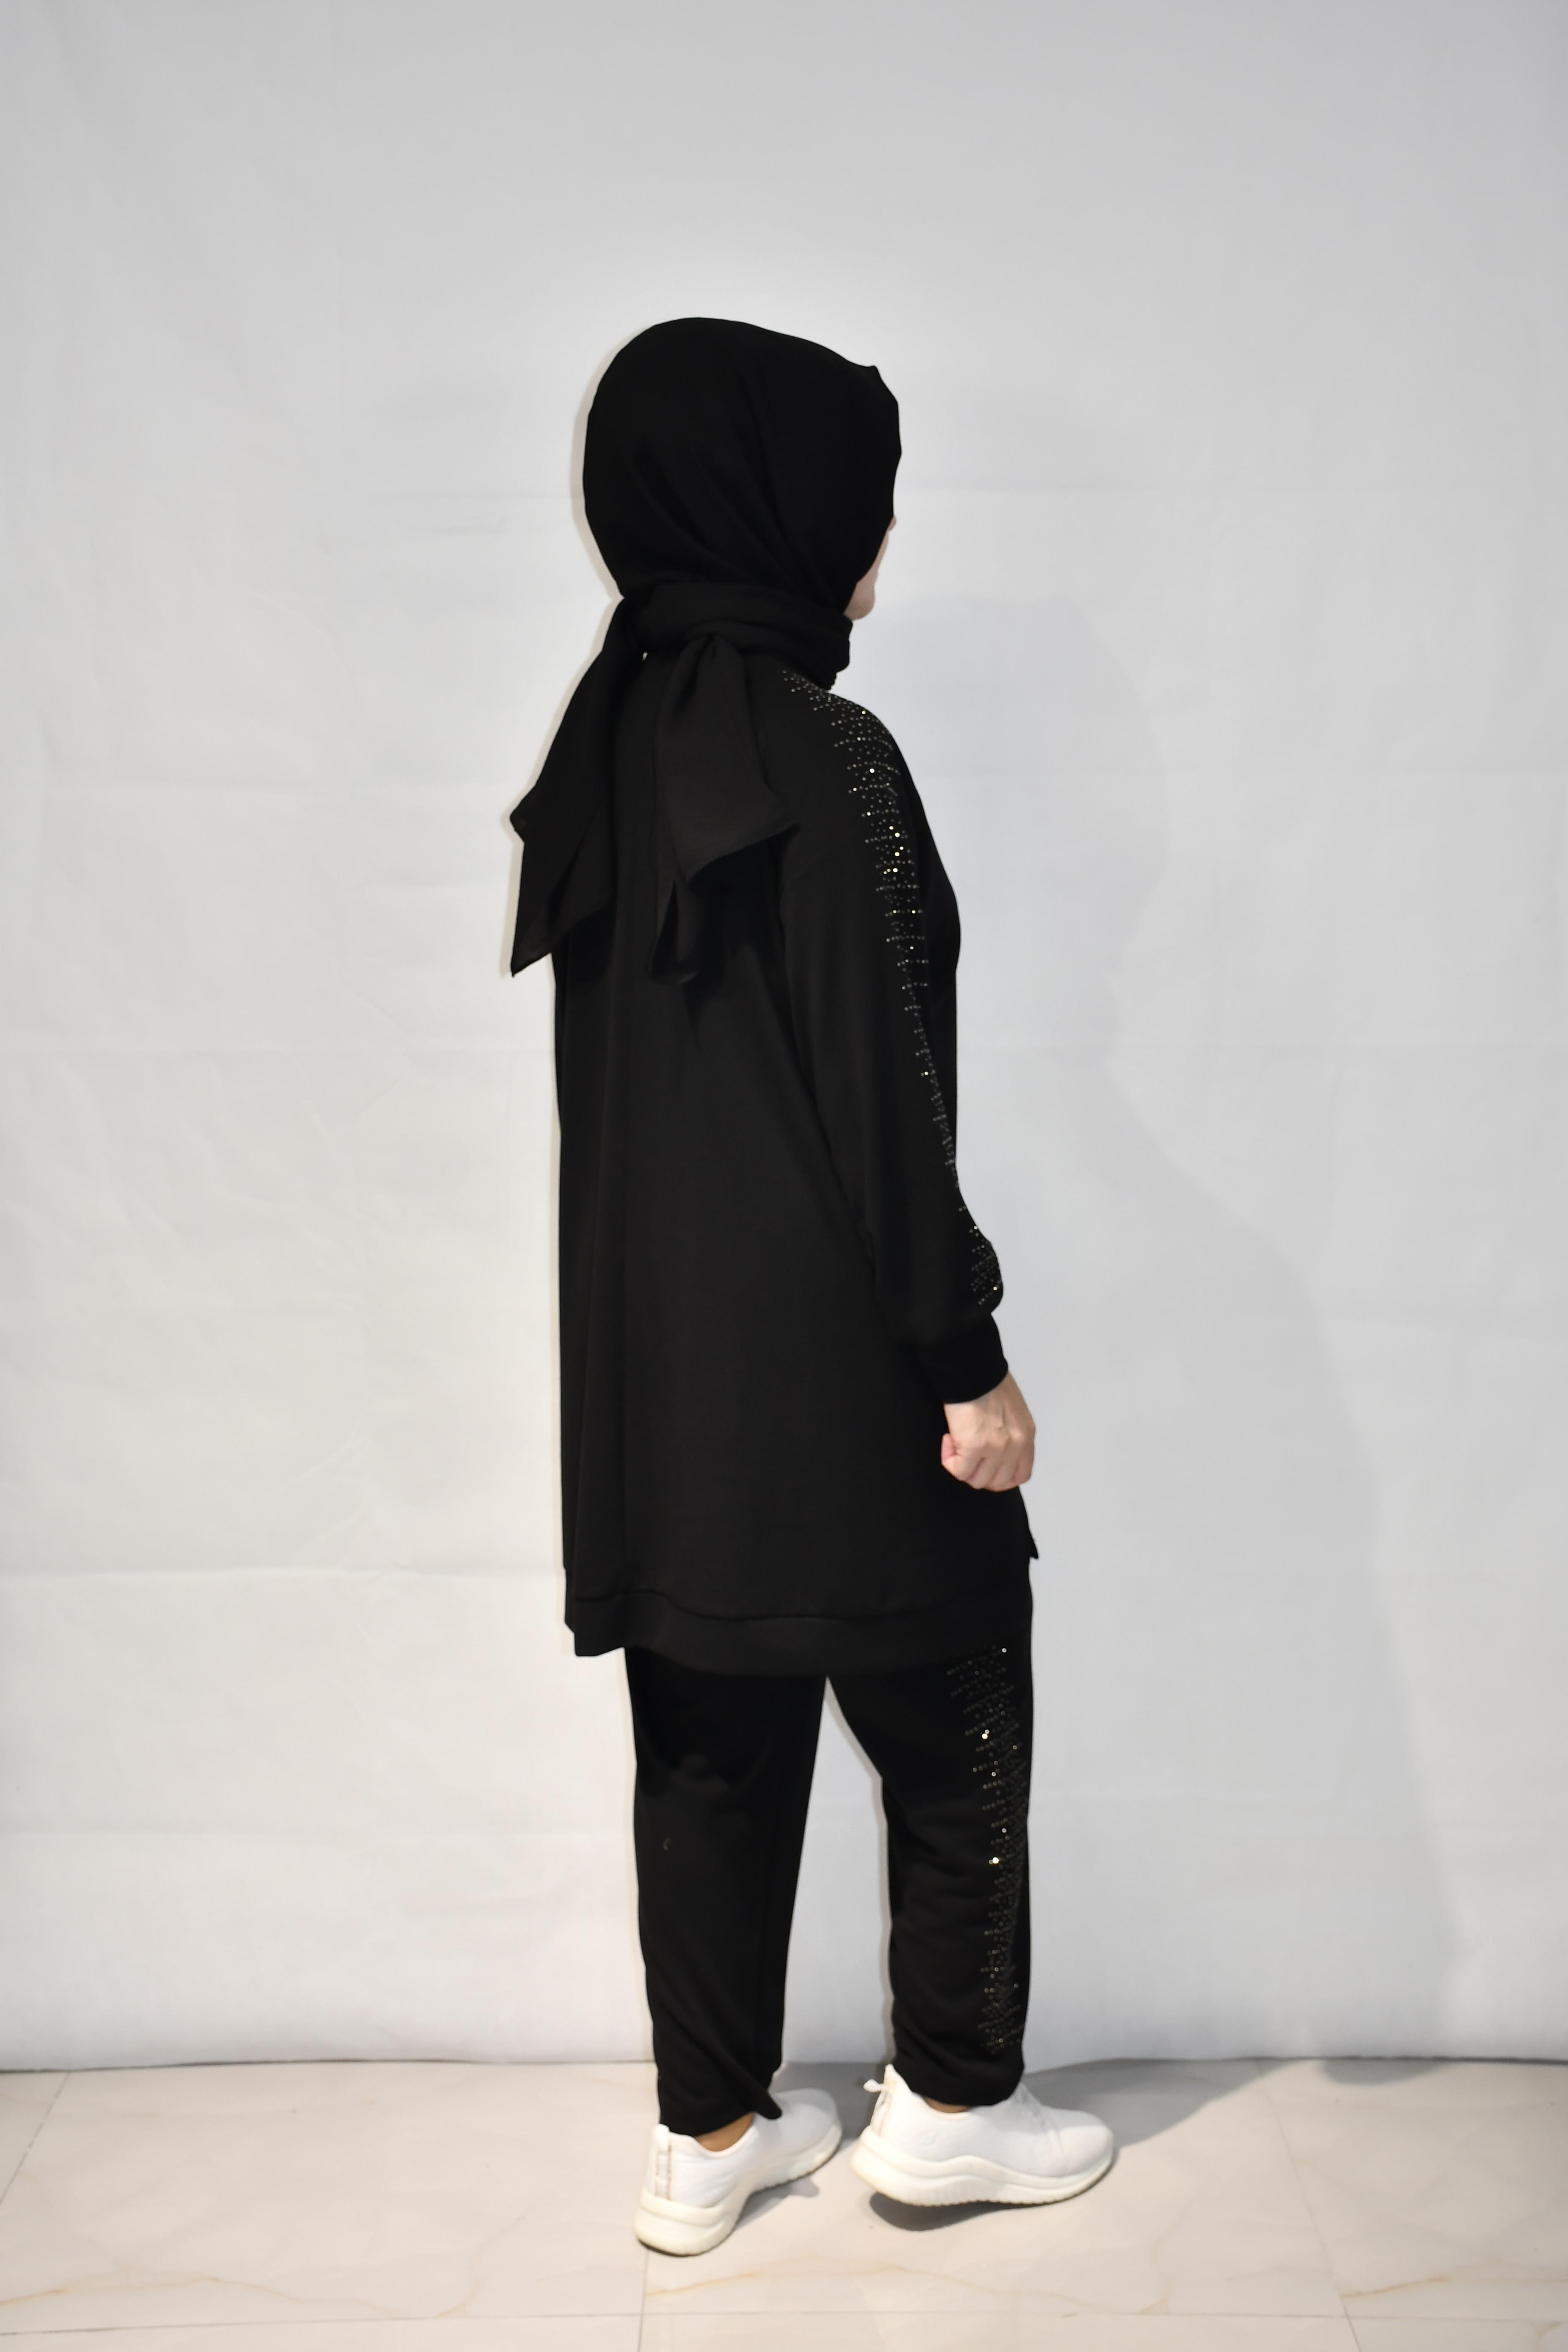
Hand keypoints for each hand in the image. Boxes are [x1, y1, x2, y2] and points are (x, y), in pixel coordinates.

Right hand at [940, 1372, 1034, 1490]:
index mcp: (1026, 1434)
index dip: (1001, 1477)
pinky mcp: (973, 1447)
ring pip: (977, 1480)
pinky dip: (949, 1459)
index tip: (986, 1466)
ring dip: (963, 1466)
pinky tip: (947, 1439)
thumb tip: (993, 1445)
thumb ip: (1009, 1430)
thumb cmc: (987, 1381)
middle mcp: (1015, 1445)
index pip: (1021, 1474)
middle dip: (979, 1473)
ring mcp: (995, 1448)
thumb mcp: (1012, 1409)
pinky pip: (958, 1471)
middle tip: (966, 1456)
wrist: (972, 1368)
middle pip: (998, 1482)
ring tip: (955, 1443)